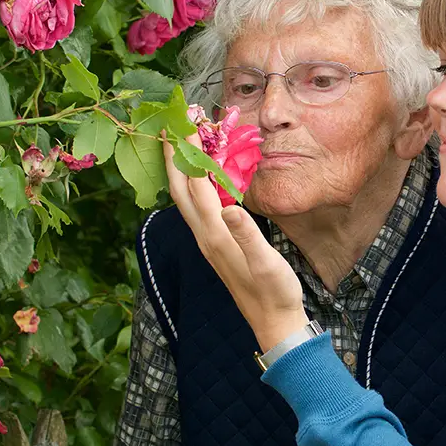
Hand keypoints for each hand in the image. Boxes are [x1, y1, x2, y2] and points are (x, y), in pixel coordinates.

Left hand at [162, 132, 307, 351]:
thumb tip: (229, 207)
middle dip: (174, 155)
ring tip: (181, 142)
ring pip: (184, 198)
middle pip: (180, 189)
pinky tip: (200, 178)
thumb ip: (248, 236)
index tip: (185, 123)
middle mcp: (205, 236)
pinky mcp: (215, 245)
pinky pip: (196, 208)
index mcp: (216, 235)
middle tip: (171, 123)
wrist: (273, 323)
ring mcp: (207, 241)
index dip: (189, 153)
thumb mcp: (267, 264)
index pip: (196, 185)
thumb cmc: (275, 292)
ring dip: (180, 168)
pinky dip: (193, 185)